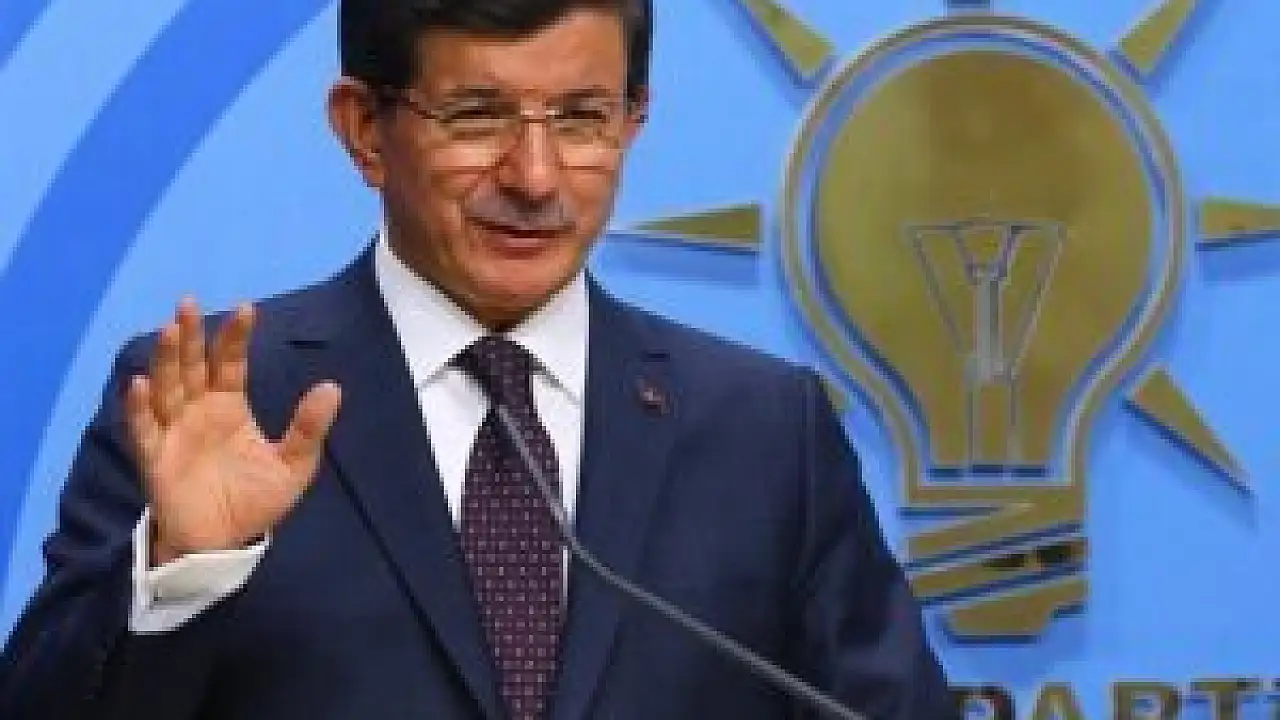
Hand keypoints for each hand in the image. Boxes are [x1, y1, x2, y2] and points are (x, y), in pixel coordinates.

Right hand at [125, 299, 341, 565]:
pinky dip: (138, 407)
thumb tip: (332, 387)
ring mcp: (173, 432)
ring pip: (166, 388)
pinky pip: (143, 429)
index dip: (235, 337)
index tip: (246, 308)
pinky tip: (139, 384)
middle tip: (187, 303)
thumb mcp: (293, 465)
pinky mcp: (155, 458)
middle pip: (191, 365)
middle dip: (190, 336)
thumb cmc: (255, 501)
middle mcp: (197, 411)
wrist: (225, 544)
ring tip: (168, 330)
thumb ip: (309, 428)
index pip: (230, 363)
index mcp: (229, 406)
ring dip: (165, 360)